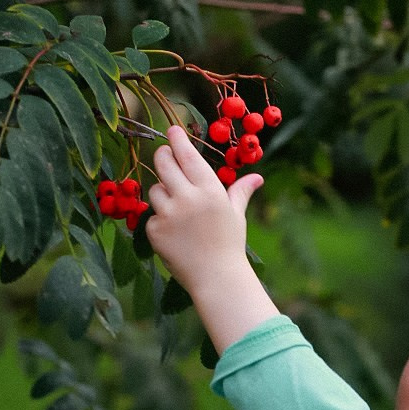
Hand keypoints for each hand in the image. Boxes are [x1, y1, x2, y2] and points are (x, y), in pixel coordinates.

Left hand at [145, 124, 263, 297]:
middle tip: (165, 156)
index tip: (172, 130)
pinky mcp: (155, 231)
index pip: (187, 154)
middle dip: (163, 156)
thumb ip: (240, 192)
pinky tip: (175, 235)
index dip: (177, 139)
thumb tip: (256, 177)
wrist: (217, 279)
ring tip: (179, 210)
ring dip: (163, 194)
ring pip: (154, 189)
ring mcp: (168, 214)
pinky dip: (161, 222)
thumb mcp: (236, 215)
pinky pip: (152, 216)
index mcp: (209, 190)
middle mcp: (187, 197)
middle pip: (163, 162)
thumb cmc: (229, 245)